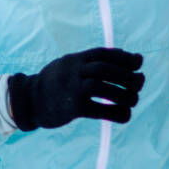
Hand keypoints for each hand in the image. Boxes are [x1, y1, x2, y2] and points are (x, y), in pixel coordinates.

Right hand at [8, 47, 144, 130]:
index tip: (138, 63)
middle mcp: (73, 72)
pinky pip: (100, 110)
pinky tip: (124, 115)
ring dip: (125, 94)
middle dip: (128, 76)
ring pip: (104, 88)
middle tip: (139, 83)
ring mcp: (72, 89)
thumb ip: (93, 63)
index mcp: (73, 60)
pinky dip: (118, 113)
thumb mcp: (69, 66)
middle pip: (105, 69)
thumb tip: (128, 59)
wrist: (29, 101)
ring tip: (133, 99)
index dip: (124, 57)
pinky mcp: (73, 108)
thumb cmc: (55, 84)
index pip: (103, 53)